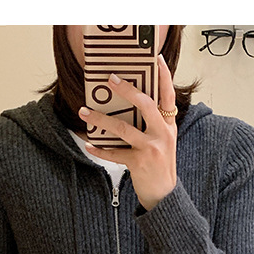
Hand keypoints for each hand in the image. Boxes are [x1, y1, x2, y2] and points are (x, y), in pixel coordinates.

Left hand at [79, 54, 176, 210]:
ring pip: (122, 128)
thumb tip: (133, 104)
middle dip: (127, 90)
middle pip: (145, 104)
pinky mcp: (138, 163)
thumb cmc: (160, 165)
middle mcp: (162, 134)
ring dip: (100, 119)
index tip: (154, 58)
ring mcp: (151, 148)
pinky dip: (99, 150)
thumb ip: (155, 123)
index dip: (164, 75)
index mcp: (169, 125)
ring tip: (84, 112)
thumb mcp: (164, 141)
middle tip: (110, 79)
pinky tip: (89, 145)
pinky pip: (114, 153)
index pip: (168, 95)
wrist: (164, 195)